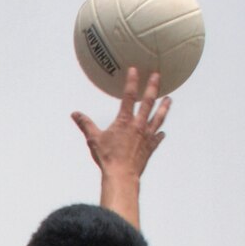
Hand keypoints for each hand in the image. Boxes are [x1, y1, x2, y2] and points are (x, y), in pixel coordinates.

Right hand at [72, 66, 168, 180]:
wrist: (121, 175)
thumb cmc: (107, 158)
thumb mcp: (93, 140)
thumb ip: (85, 125)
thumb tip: (75, 114)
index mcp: (124, 121)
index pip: (129, 96)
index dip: (132, 81)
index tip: (135, 69)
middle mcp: (138, 125)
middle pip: (149, 102)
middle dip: (153, 87)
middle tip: (158, 76)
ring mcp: (146, 136)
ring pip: (158, 117)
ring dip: (164, 107)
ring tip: (169, 99)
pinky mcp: (150, 147)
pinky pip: (157, 139)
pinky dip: (160, 135)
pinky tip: (162, 133)